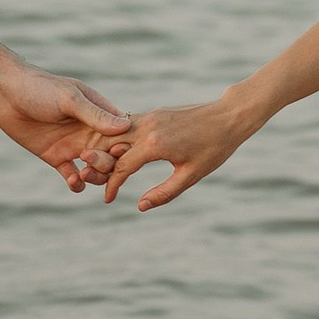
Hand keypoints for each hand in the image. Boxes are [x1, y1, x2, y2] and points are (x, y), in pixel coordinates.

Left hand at [0, 63, 132, 190]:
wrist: (5, 93)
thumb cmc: (40, 88)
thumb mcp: (70, 100)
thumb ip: (95, 115)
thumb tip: (126, 127)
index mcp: (99, 114)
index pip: (123, 135)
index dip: (125, 147)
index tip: (118, 152)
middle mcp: (90, 132)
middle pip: (111, 156)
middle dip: (107, 164)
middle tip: (90, 161)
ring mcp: (73, 145)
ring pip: (95, 170)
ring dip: (94, 176)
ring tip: (82, 174)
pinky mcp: (55, 156)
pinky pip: (72, 176)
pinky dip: (76, 183)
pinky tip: (73, 181)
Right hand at [96, 97, 252, 211]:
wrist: (228, 116)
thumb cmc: (214, 148)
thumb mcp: (190, 175)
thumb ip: (164, 193)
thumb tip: (140, 206)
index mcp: (154, 145)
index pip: (121, 167)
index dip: (112, 186)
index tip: (108, 200)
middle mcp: (146, 127)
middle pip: (108, 145)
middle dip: (97, 163)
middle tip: (90, 180)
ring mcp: (149, 116)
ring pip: (114, 132)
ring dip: (104, 148)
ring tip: (98, 167)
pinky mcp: (154, 113)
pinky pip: (127, 126)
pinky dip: (116, 138)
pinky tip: (115, 150)